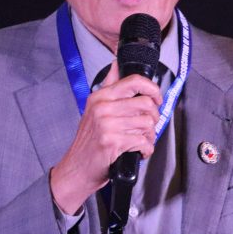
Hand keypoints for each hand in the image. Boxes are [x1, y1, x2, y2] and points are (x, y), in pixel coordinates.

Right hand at [49, 62, 162, 213]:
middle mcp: (102, 108)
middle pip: (146, 103)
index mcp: (100, 97)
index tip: (157, 98)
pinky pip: (143, 141)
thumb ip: (108, 86)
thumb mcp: (94, 109)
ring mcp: (107, 124)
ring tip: (141, 141)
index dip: (152, 88)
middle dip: (154, 117)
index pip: (134, 81)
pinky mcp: (112, 141)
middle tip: (148, 126)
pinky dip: (146, 149)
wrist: (76, 169)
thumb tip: (116, 64)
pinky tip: (138, 151)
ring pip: (147, 123)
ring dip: (150, 136)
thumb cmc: (88, 142)